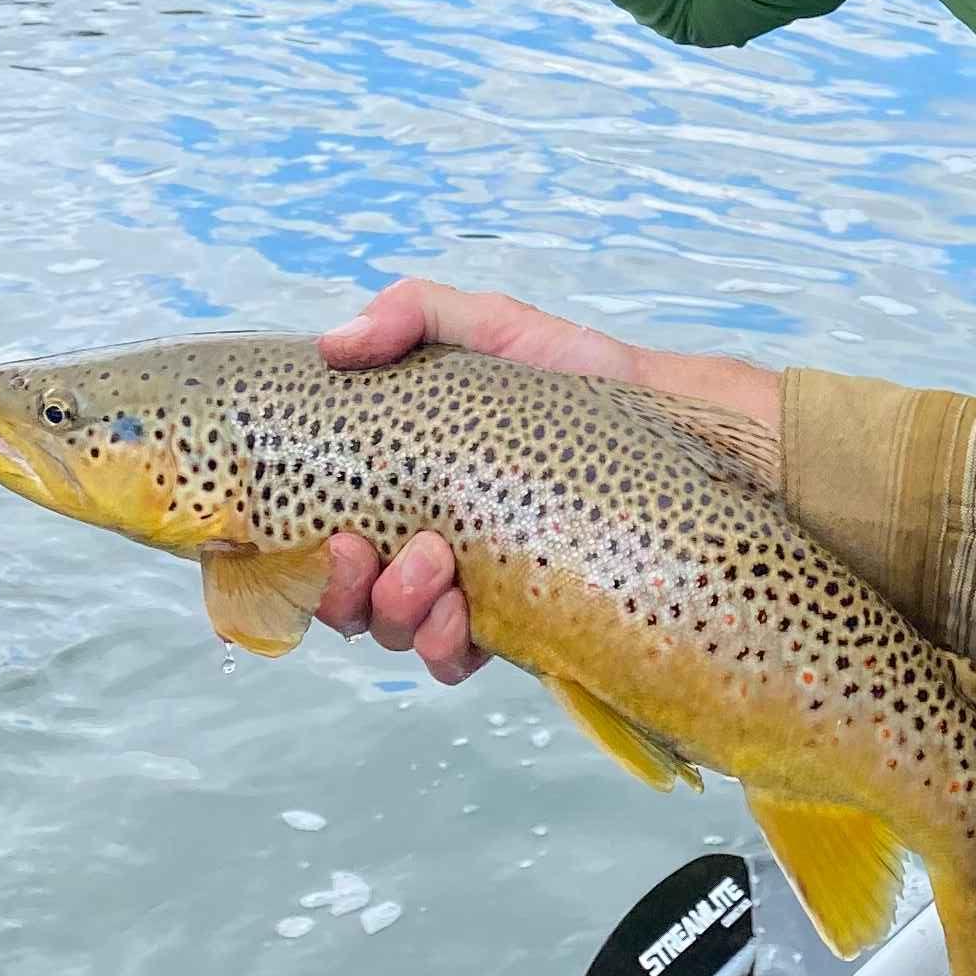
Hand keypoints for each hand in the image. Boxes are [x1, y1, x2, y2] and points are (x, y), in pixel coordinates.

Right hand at [312, 276, 783, 685]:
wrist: (686, 433)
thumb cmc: (588, 383)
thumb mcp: (502, 329)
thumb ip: (418, 313)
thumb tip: (336, 342)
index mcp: (405, 484)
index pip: (323, 530)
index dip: (289, 548)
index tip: (303, 530)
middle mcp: (429, 542)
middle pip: (344, 592)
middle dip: (336, 585)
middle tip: (359, 549)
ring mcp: (475, 587)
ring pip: (395, 630)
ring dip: (392, 612)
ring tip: (430, 568)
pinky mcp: (525, 626)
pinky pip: (459, 661)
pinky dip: (444, 649)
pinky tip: (464, 619)